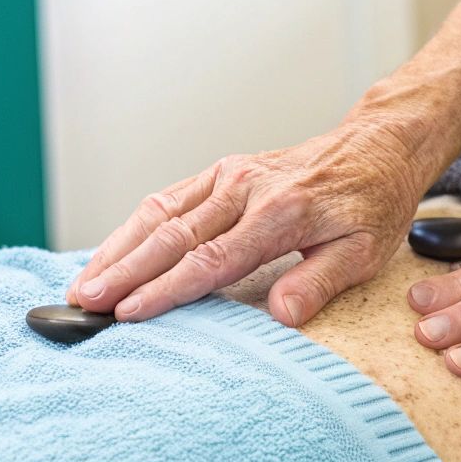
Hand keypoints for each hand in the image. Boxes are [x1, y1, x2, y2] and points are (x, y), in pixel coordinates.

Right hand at [68, 123, 427, 325]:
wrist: (377, 146)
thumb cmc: (372, 202)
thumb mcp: (364, 251)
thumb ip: (319, 281)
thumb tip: (280, 314)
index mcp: (279, 213)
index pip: (209, 260)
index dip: (165, 289)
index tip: (128, 313)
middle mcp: (245, 190)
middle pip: (171, 237)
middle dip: (123, 272)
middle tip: (83, 303)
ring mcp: (229, 177)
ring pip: (159, 213)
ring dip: (117, 248)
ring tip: (83, 283)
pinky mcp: (222, 172)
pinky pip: (168, 198)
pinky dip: (133, 225)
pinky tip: (112, 250)